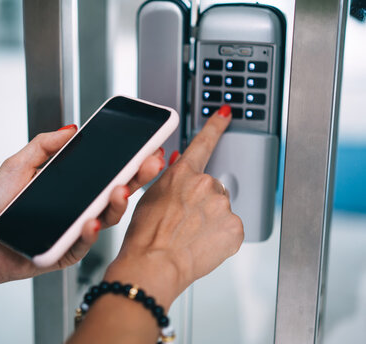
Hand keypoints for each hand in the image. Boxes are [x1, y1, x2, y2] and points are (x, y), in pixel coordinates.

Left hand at [0, 125, 165, 291]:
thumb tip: (71, 128)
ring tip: (122, 189)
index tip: (146, 146)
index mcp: (72, 188)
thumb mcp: (18, 165)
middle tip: (151, 162)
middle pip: (115, 193)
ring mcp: (73, 232)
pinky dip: (89, 234)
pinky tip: (91, 221)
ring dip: (118, 204)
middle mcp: (78, 209)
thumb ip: (44, 145)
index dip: (128, 161)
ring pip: (105, 219)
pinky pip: (81, 245)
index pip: (107, 173)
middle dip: (137, 177)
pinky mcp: (63, 254)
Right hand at [104, 106, 243, 309]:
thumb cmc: (145, 237)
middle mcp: (205, 185)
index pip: (203, 142)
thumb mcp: (150, 197)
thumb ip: (172, 179)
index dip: (215, 126)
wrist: (154, 265)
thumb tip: (183, 163)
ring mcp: (222, 206)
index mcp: (182, 174)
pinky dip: (220, 237)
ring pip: (222, 209)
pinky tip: (202, 245)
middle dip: (203, 202)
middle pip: (213, 187)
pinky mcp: (234, 228)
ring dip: (211, 220)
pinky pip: (231, 229)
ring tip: (190, 236)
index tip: (225, 114)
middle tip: (185, 222)